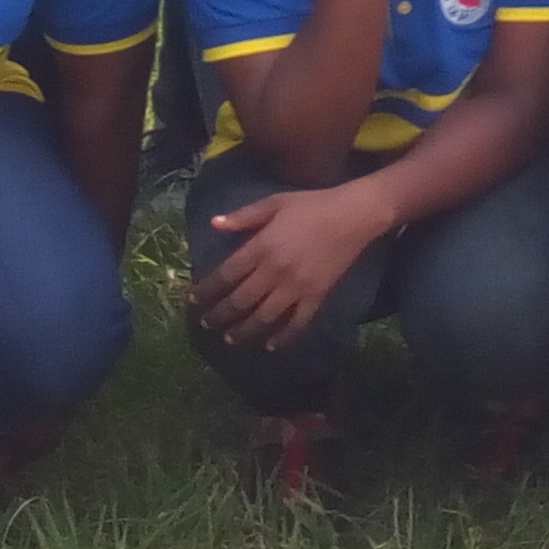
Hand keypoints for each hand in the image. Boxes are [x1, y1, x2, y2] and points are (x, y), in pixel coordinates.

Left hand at [196, 180, 391, 354]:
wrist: (354, 215)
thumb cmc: (312, 205)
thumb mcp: (274, 202)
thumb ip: (244, 217)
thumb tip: (214, 224)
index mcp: (262, 246)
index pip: (226, 275)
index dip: (207, 290)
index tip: (194, 300)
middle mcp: (275, 271)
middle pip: (240, 301)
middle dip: (220, 316)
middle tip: (207, 324)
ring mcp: (297, 287)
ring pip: (264, 317)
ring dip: (244, 331)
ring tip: (230, 339)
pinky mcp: (317, 296)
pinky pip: (297, 323)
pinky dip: (283, 338)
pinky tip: (270, 346)